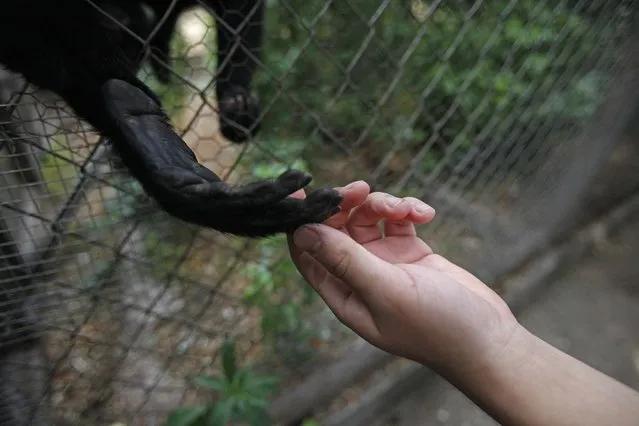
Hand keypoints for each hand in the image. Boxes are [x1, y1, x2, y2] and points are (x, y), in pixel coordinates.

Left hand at [288, 181, 519, 374]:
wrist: (487, 339)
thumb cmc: (435, 326)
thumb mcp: (386, 290)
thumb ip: (345, 260)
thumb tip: (302, 232)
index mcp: (343, 293)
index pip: (307, 252)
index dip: (301, 222)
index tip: (304, 192)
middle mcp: (359, 276)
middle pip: (337, 229)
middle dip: (346, 205)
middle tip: (361, 189)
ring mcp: (385, 263)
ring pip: (368, 219)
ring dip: (384, 205)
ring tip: (407, 210)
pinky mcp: (410, 253)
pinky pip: (398, 220)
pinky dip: (408, 211)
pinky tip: (426, 214)